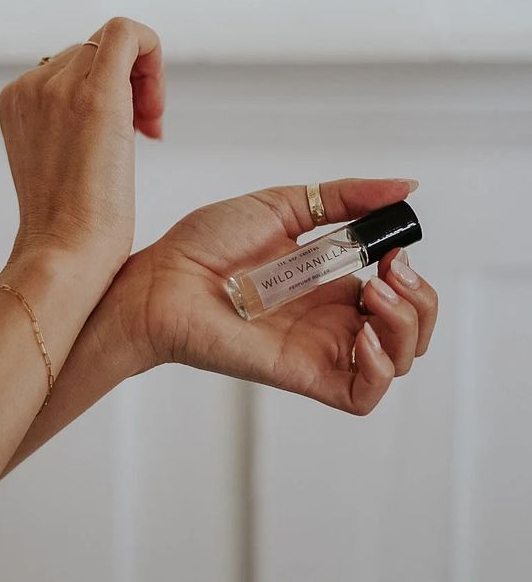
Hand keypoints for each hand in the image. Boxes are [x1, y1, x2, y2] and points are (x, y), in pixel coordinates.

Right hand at [0, 16, 163, 297]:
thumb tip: (116, 106)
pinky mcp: (93, 95)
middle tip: (146, 132)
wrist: (64, 255)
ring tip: (149, 130)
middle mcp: (31, 86)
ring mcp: (57, 87)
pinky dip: (153, 55)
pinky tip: (156, 110)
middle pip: (95, 51)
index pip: (75, 63)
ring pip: (114, 42)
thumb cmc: (70, 228)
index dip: (112, 86)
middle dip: (131, 84)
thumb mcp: (61, 162)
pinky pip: (128, 33)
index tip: (130, 128)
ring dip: (145, 80)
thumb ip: (72, 124)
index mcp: (17, 100)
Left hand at [109, 177, 437, 415]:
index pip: (400, 297)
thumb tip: (406, 185)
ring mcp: (319, 350)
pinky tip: (362, 332)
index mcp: (331, 284)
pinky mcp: (302, 375)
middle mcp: (331, 321)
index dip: (412, 278)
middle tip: (390, 270)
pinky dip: (379, 368)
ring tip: (375, 293)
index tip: (392, 248)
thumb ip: (346, 197)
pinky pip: (362, 396)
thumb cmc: (206, 244)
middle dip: (420, 302)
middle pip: (410, 335)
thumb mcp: (286, 205)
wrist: (161, 275)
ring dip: (405, 328)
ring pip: (396, 365)